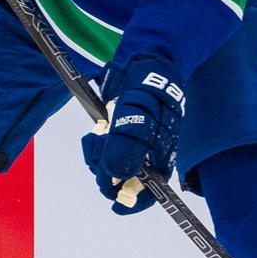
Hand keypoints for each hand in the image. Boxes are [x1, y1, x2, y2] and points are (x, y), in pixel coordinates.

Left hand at [80, 56, 185, 214]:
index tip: (114, 201)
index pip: (150, 191)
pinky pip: (104, 149)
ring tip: (95, 135)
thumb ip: (126, 148)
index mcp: (161, 156)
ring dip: (98, 155)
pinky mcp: (120, 132)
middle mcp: (148, 154)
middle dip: (106, 170)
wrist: (145, 56)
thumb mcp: (138, 116)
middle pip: (124, 179)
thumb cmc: (148, 86)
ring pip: (110, 165)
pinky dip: (97, 145)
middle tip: (96, 147)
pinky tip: (96, 131)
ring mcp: (134, 143)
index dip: (132, 201)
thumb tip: (114, 178)